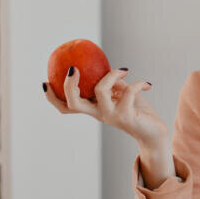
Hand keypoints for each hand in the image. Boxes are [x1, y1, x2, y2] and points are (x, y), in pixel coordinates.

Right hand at [43, 68, 168, 146]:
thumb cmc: (138, 111)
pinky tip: (147, 84)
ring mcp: (111, 116)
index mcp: (93, 109)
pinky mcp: (127, 116)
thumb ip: (112, 83)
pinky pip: (129, 92)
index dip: (52, 97)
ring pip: (100, 91)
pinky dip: (138, 84)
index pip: (66, 107)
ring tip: (124, 70)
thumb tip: (105, 66)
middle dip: (69, 85)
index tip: (45, 81)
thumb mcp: (122, 94)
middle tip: (74, 69)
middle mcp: (98, 114)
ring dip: (111, 75)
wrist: (154, 133)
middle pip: (73, 103)